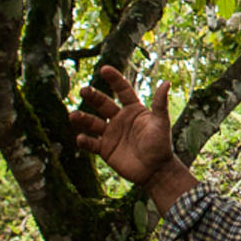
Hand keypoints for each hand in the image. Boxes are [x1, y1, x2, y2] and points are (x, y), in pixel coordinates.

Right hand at [69, 65, 180, 188]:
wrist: (155, 170)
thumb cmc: (161, 145)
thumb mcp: (161, 123)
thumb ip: (160, 104)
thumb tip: (166, 83)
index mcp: (133, 109)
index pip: (122, 90)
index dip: (114, 79)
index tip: (104, 69)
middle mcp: (120, 119)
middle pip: (103, 104)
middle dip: (93, 96)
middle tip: (84, 90)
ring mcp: (111, 134)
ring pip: (93, 122)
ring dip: (82, 118)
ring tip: (73, 115)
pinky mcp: (105, 149)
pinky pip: (92, 143)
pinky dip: (85, 141)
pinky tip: (80, 138)